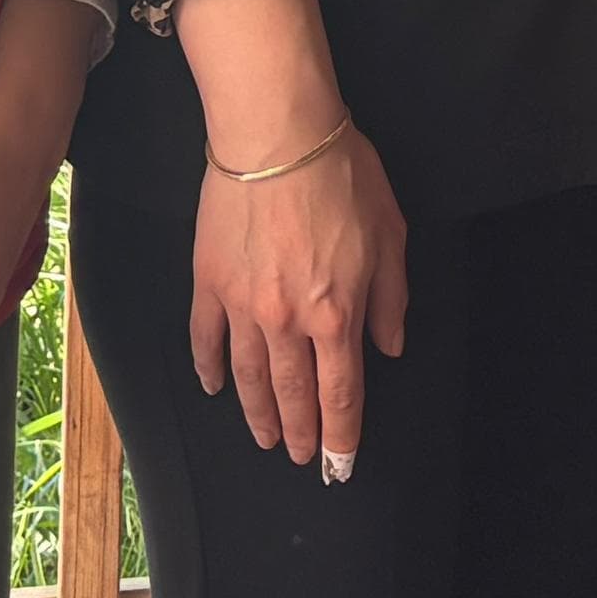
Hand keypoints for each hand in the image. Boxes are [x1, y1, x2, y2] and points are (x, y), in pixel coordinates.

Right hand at [190, 125, 410, 481]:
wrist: (276, 134)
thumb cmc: (341, 175)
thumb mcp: (390, 235)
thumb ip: (390, 299)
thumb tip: (388, 349)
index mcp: (337, 313)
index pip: (341, 392)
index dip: (342, 434)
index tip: (339, 463)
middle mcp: (288, 320)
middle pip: (293, 393)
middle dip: (301, 432)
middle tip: (302, 457)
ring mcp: (243, 304)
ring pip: (250, 375)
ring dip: (257, 413)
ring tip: (265, 438)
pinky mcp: (209, 281)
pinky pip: (206, 337)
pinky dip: (210, 368)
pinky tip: (214, 387)